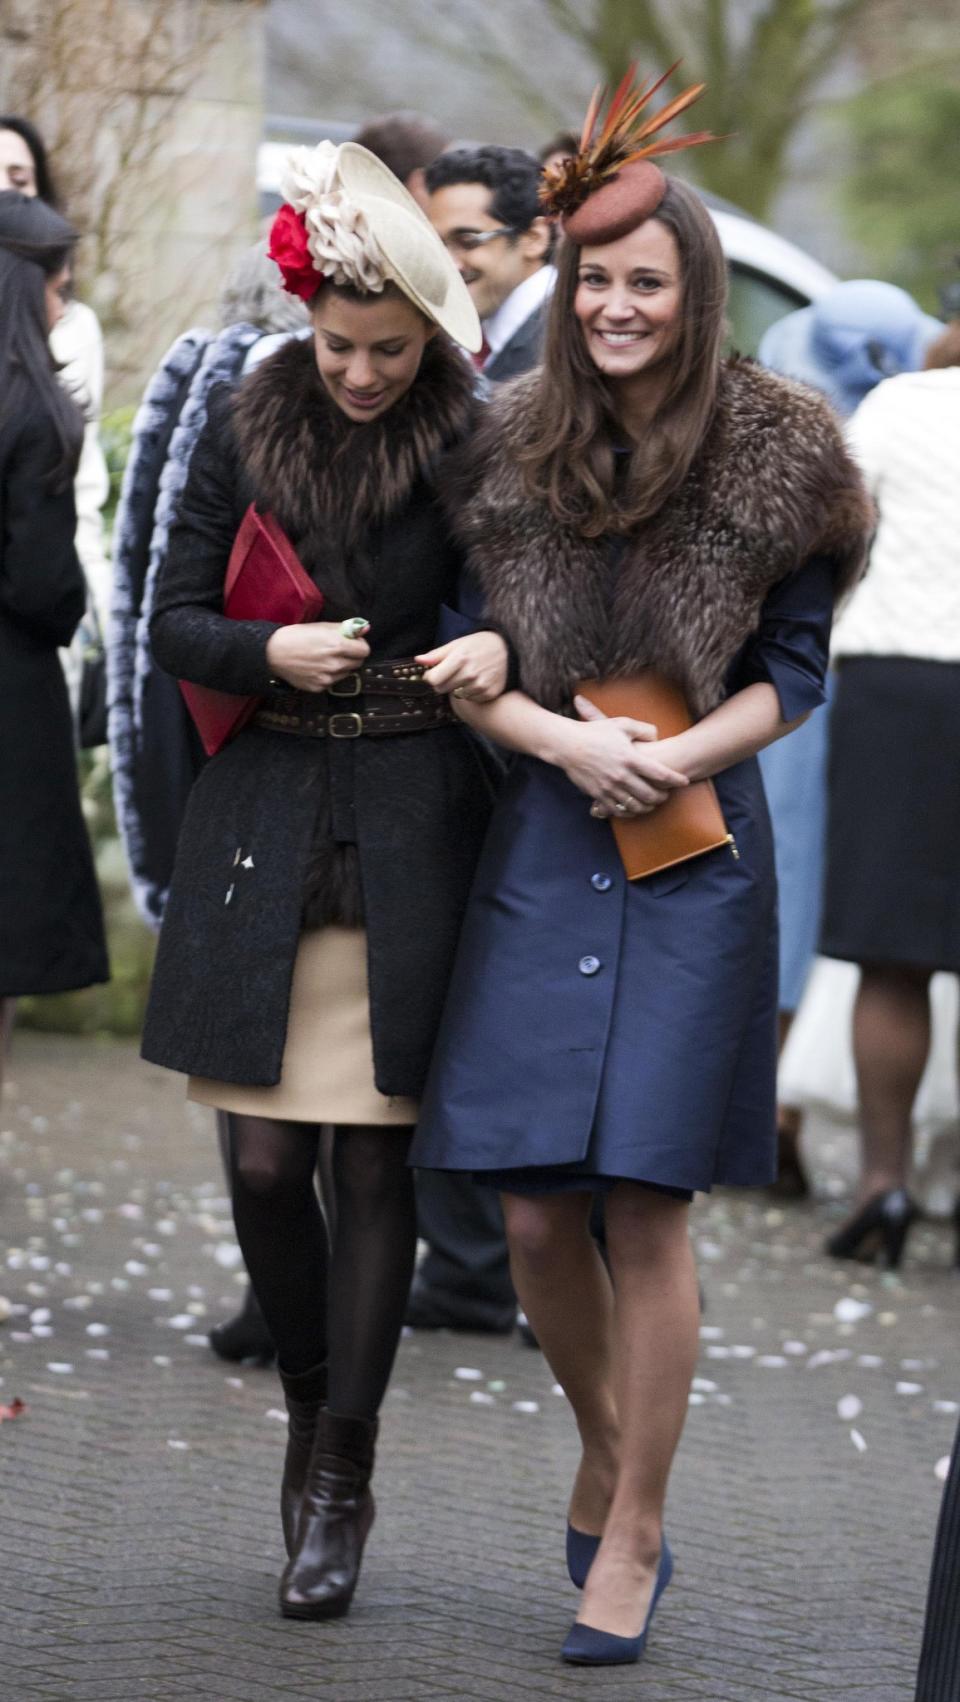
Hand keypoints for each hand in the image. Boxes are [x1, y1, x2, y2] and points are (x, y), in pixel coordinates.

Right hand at [265, 621, 369, 692]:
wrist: (273, 653)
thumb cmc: (297, 636)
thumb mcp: (322, 627)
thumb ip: (346, 629)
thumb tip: (366, 628)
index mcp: (338, 645)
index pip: (365, 650)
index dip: (359, 645)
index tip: (352, 643)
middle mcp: (335, 664)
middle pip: (358, 663)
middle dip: (352, 656)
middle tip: (338, 650)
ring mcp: (328, 678)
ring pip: (346, 673)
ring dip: (341, 666)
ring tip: (324, 659)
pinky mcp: (320, 688)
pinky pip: (333, 682)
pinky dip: (329, 676)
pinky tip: (316, 668)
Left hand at [416, 631, 509, 702]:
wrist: (508, 649)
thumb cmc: (479, 645)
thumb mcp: (457, 644)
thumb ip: (436, 654)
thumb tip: (418, 660)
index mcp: (460, 659)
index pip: (433, 679)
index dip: (430, 676)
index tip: (433, 672)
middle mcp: (470, 674)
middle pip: (441, 689)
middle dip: (442, 682)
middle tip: (452, 672)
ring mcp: (480, 685)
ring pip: (456, 695)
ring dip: (458, 687)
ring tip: (468, 675)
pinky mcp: (489, 694)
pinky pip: (470, 698)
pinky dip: (470, 692)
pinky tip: (477, 680)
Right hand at [561, 695, 688, 814]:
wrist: (567, 745)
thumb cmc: (595, 732)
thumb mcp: (622, 724)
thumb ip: (643, 729)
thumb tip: (657, 737)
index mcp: (631, 758)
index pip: (660, 773)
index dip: (676, 779)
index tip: (684, 781)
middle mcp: (622, 775)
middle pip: (651, 794)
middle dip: (663, 797)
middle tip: (666, 795)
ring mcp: (609, 787)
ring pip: (636, 806)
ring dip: (648, 807)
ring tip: (652, 803)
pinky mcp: (598, 795)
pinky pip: (617, 810)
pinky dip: (629, 811)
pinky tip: (633, 808)